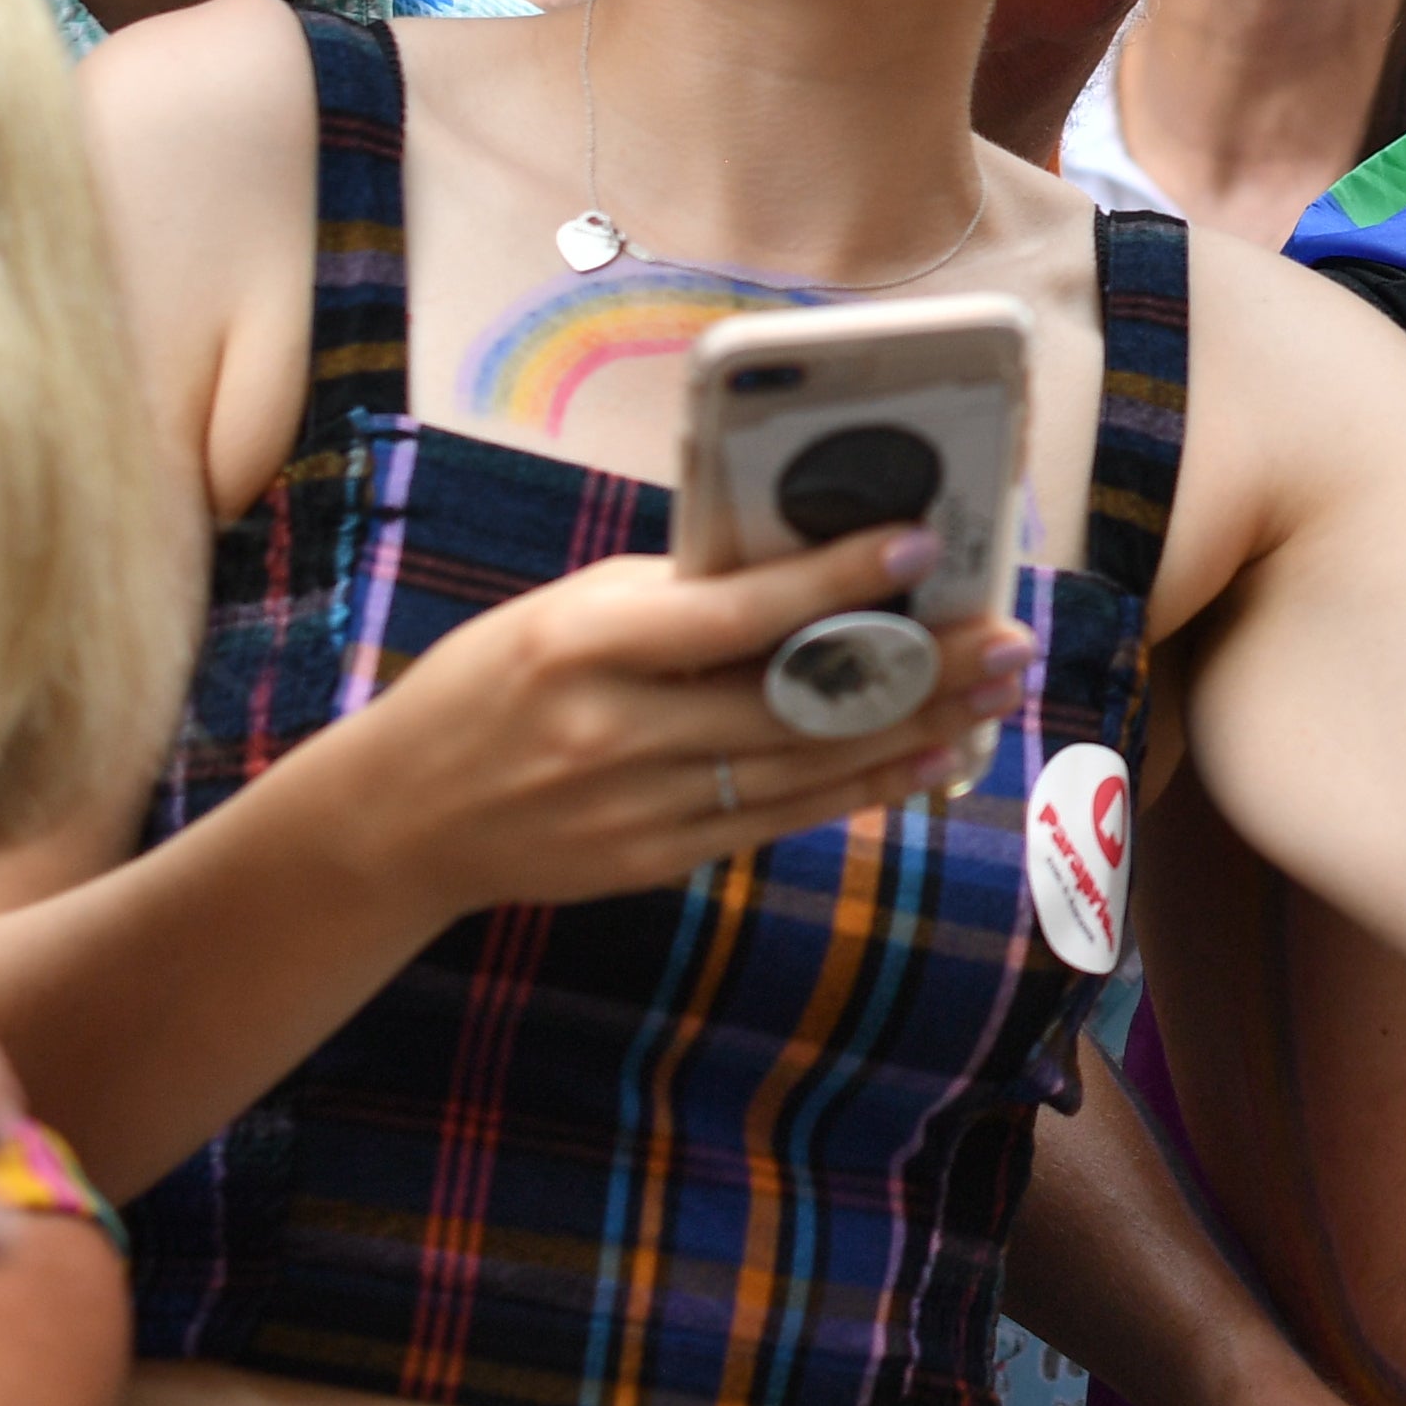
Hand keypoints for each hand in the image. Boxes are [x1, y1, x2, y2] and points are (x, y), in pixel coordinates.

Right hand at [325, 524, 1038, 923]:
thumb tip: (804, 567)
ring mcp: (636, 807)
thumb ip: (676, 594)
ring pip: (804, 767)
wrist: (399, 819)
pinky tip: (928, 756)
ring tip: (992, 693)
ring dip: (912, 729)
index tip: (922, 546)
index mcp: (584, 643)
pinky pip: (780, 819)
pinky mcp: (654, 859)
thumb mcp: (564, 612)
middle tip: (1006, 640)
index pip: (734, 610)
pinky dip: (861, 786)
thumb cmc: (490, 685)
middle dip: (915, 668)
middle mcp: (613, 730)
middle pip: (792, 699)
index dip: (835, 581)